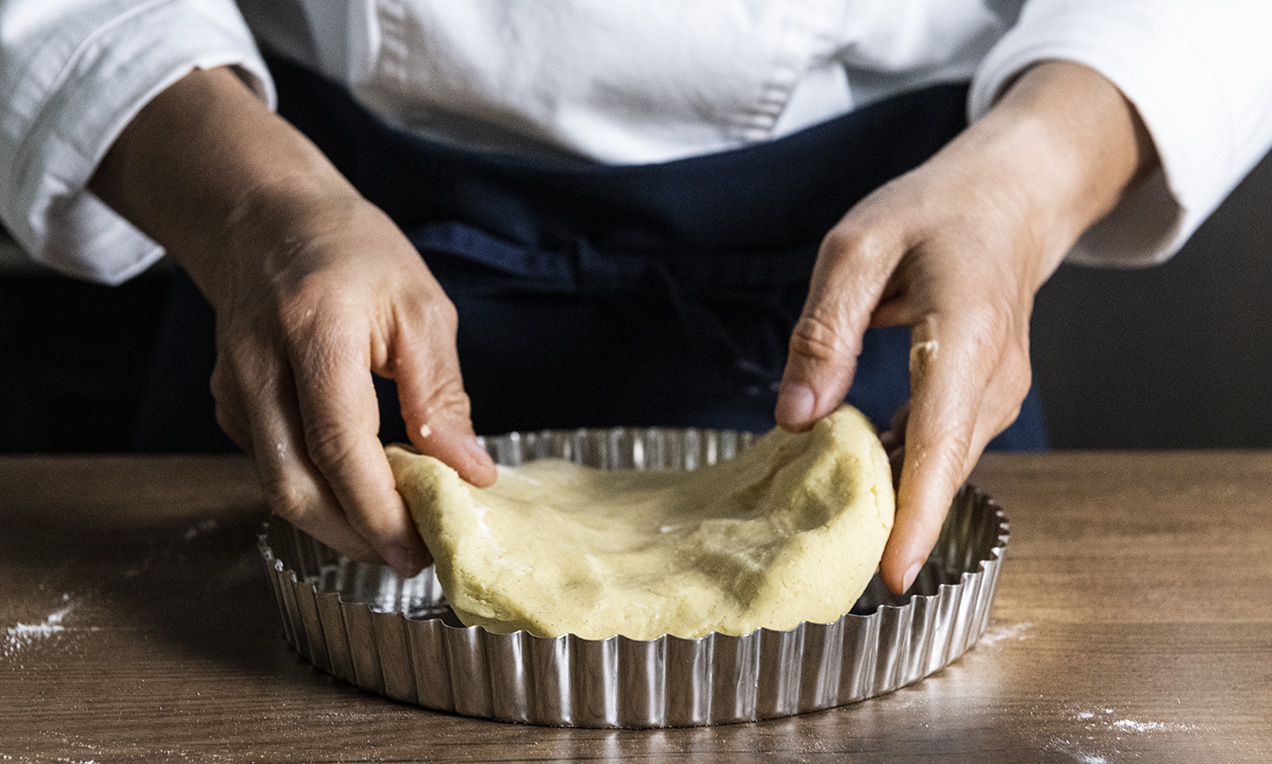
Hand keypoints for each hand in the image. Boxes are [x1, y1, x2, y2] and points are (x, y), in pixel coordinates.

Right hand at [91, 67, 494, 576]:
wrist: (268, 218)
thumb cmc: (354, 252)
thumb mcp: (421, 307)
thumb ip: (441, 395)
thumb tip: (470, 472)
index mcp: (316, 329)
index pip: (340, 444)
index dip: (380, 510)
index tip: (422, 548)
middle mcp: (258, 364)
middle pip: (295, 484)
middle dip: (356, 536)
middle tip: (412, 558)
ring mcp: (232, 386)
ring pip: (277, 486)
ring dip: (337, 523)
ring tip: (395, 533)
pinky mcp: (227, 403)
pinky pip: (270, 466)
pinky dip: (317, 491)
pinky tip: (360, 491)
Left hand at [775, 62, 1155, 592]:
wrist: (1009, 201)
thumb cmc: (932, 215)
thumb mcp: (857, 247)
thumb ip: (824, 331)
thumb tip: (796, 418)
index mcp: (965, 331)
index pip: (938, 438)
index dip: (914, 511)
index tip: (891, 572)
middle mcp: (994, 374)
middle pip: (942, 467)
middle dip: (894, 522)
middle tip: (829, 562)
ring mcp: (1000, 391)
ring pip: (945, 465)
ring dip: (895, 496)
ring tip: (835, 521)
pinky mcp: (989, 399)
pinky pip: (945, 448)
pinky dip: (906, 469)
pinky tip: (862, 472)